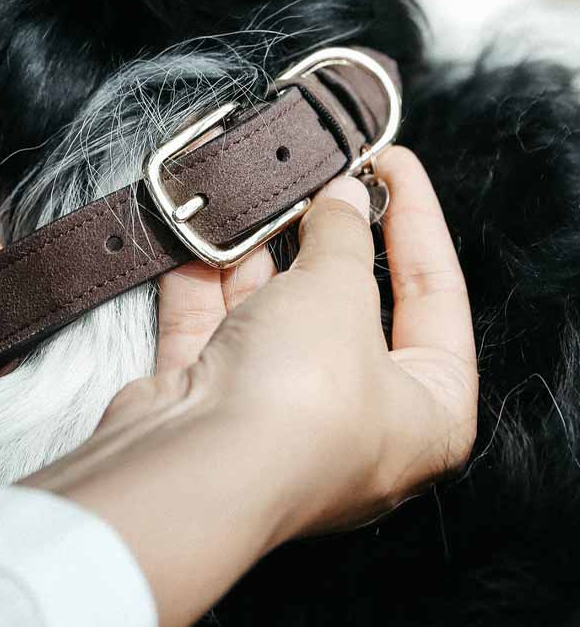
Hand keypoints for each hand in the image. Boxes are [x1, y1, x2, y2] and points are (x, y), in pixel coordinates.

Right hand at [26, 147, 476, 626]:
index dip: (416, 218)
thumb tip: (342, 198)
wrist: (191, 466)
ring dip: (259, 253)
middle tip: (317, 175)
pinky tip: (201, 232)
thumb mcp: (340, 292)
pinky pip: (215, 327)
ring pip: (272, 312)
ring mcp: (276, 412)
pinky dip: (206, 281)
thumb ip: (343, 237)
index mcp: (426, 412)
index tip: (391, 161)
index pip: (436, 296)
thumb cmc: (301, 398)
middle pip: (347, 303)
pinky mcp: (211, 403)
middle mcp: (354, 419)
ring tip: (255, 193)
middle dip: (326, 236)